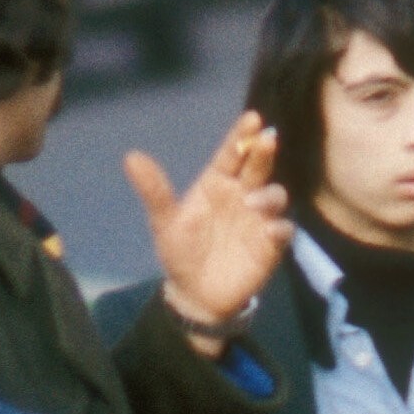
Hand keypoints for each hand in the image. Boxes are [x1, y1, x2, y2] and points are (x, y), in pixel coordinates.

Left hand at [129, 113, 292, 346]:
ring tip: (252, 201)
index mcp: (217, 183)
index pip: (232, 153)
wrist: (195, 295)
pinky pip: (282, 230)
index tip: (251, 119)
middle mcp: (242, 194)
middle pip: (257, 167)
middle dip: (263, 152)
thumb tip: (131, 156)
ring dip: (269, 194)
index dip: (241, 136)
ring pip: (274, 195)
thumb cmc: (181, 253)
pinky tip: (270, 230)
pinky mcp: (270, 244)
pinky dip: (279, 227)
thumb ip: (154, 191)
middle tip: (266, 139)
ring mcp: (259, 218)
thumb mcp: (165, 223)